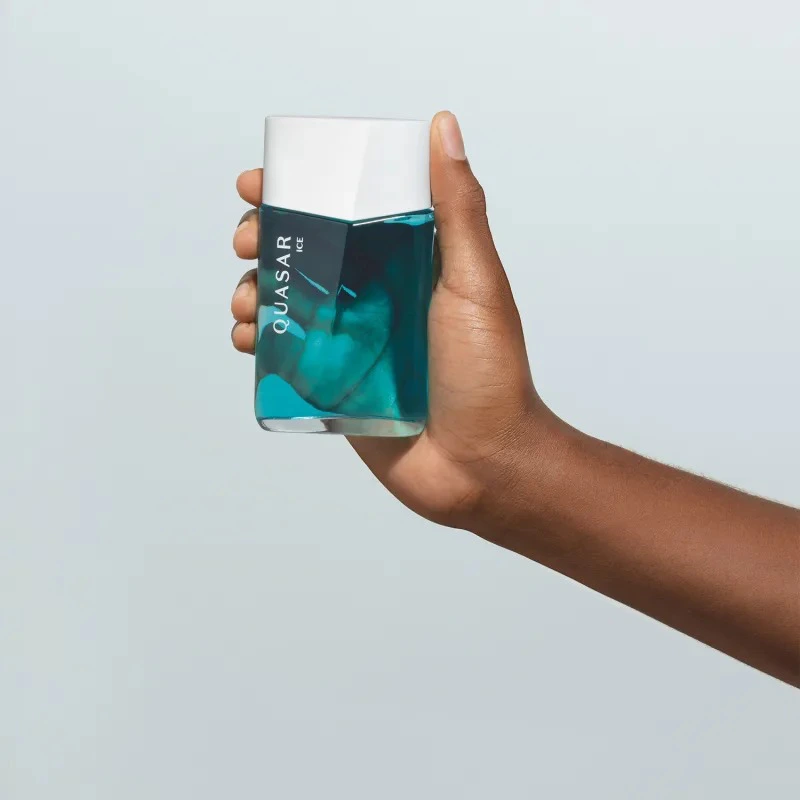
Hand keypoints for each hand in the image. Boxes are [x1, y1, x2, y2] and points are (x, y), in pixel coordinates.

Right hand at [232, 111, 561, 526]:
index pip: (347, 211)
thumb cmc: (488, 373)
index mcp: (405, 263)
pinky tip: (246, 338)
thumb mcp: (474, 281)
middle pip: (305, 253)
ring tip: (246, 299)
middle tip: (249, 241)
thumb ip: (457, 208)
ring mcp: (350, 342)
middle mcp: (374, 297)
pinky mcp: (332, 385)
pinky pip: (284, 355)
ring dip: (252, 289)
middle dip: (264, 238)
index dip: (302, 190)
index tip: (266, 181)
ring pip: (286, 302)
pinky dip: (256, 341)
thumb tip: (443, 126)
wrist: (481, 464)